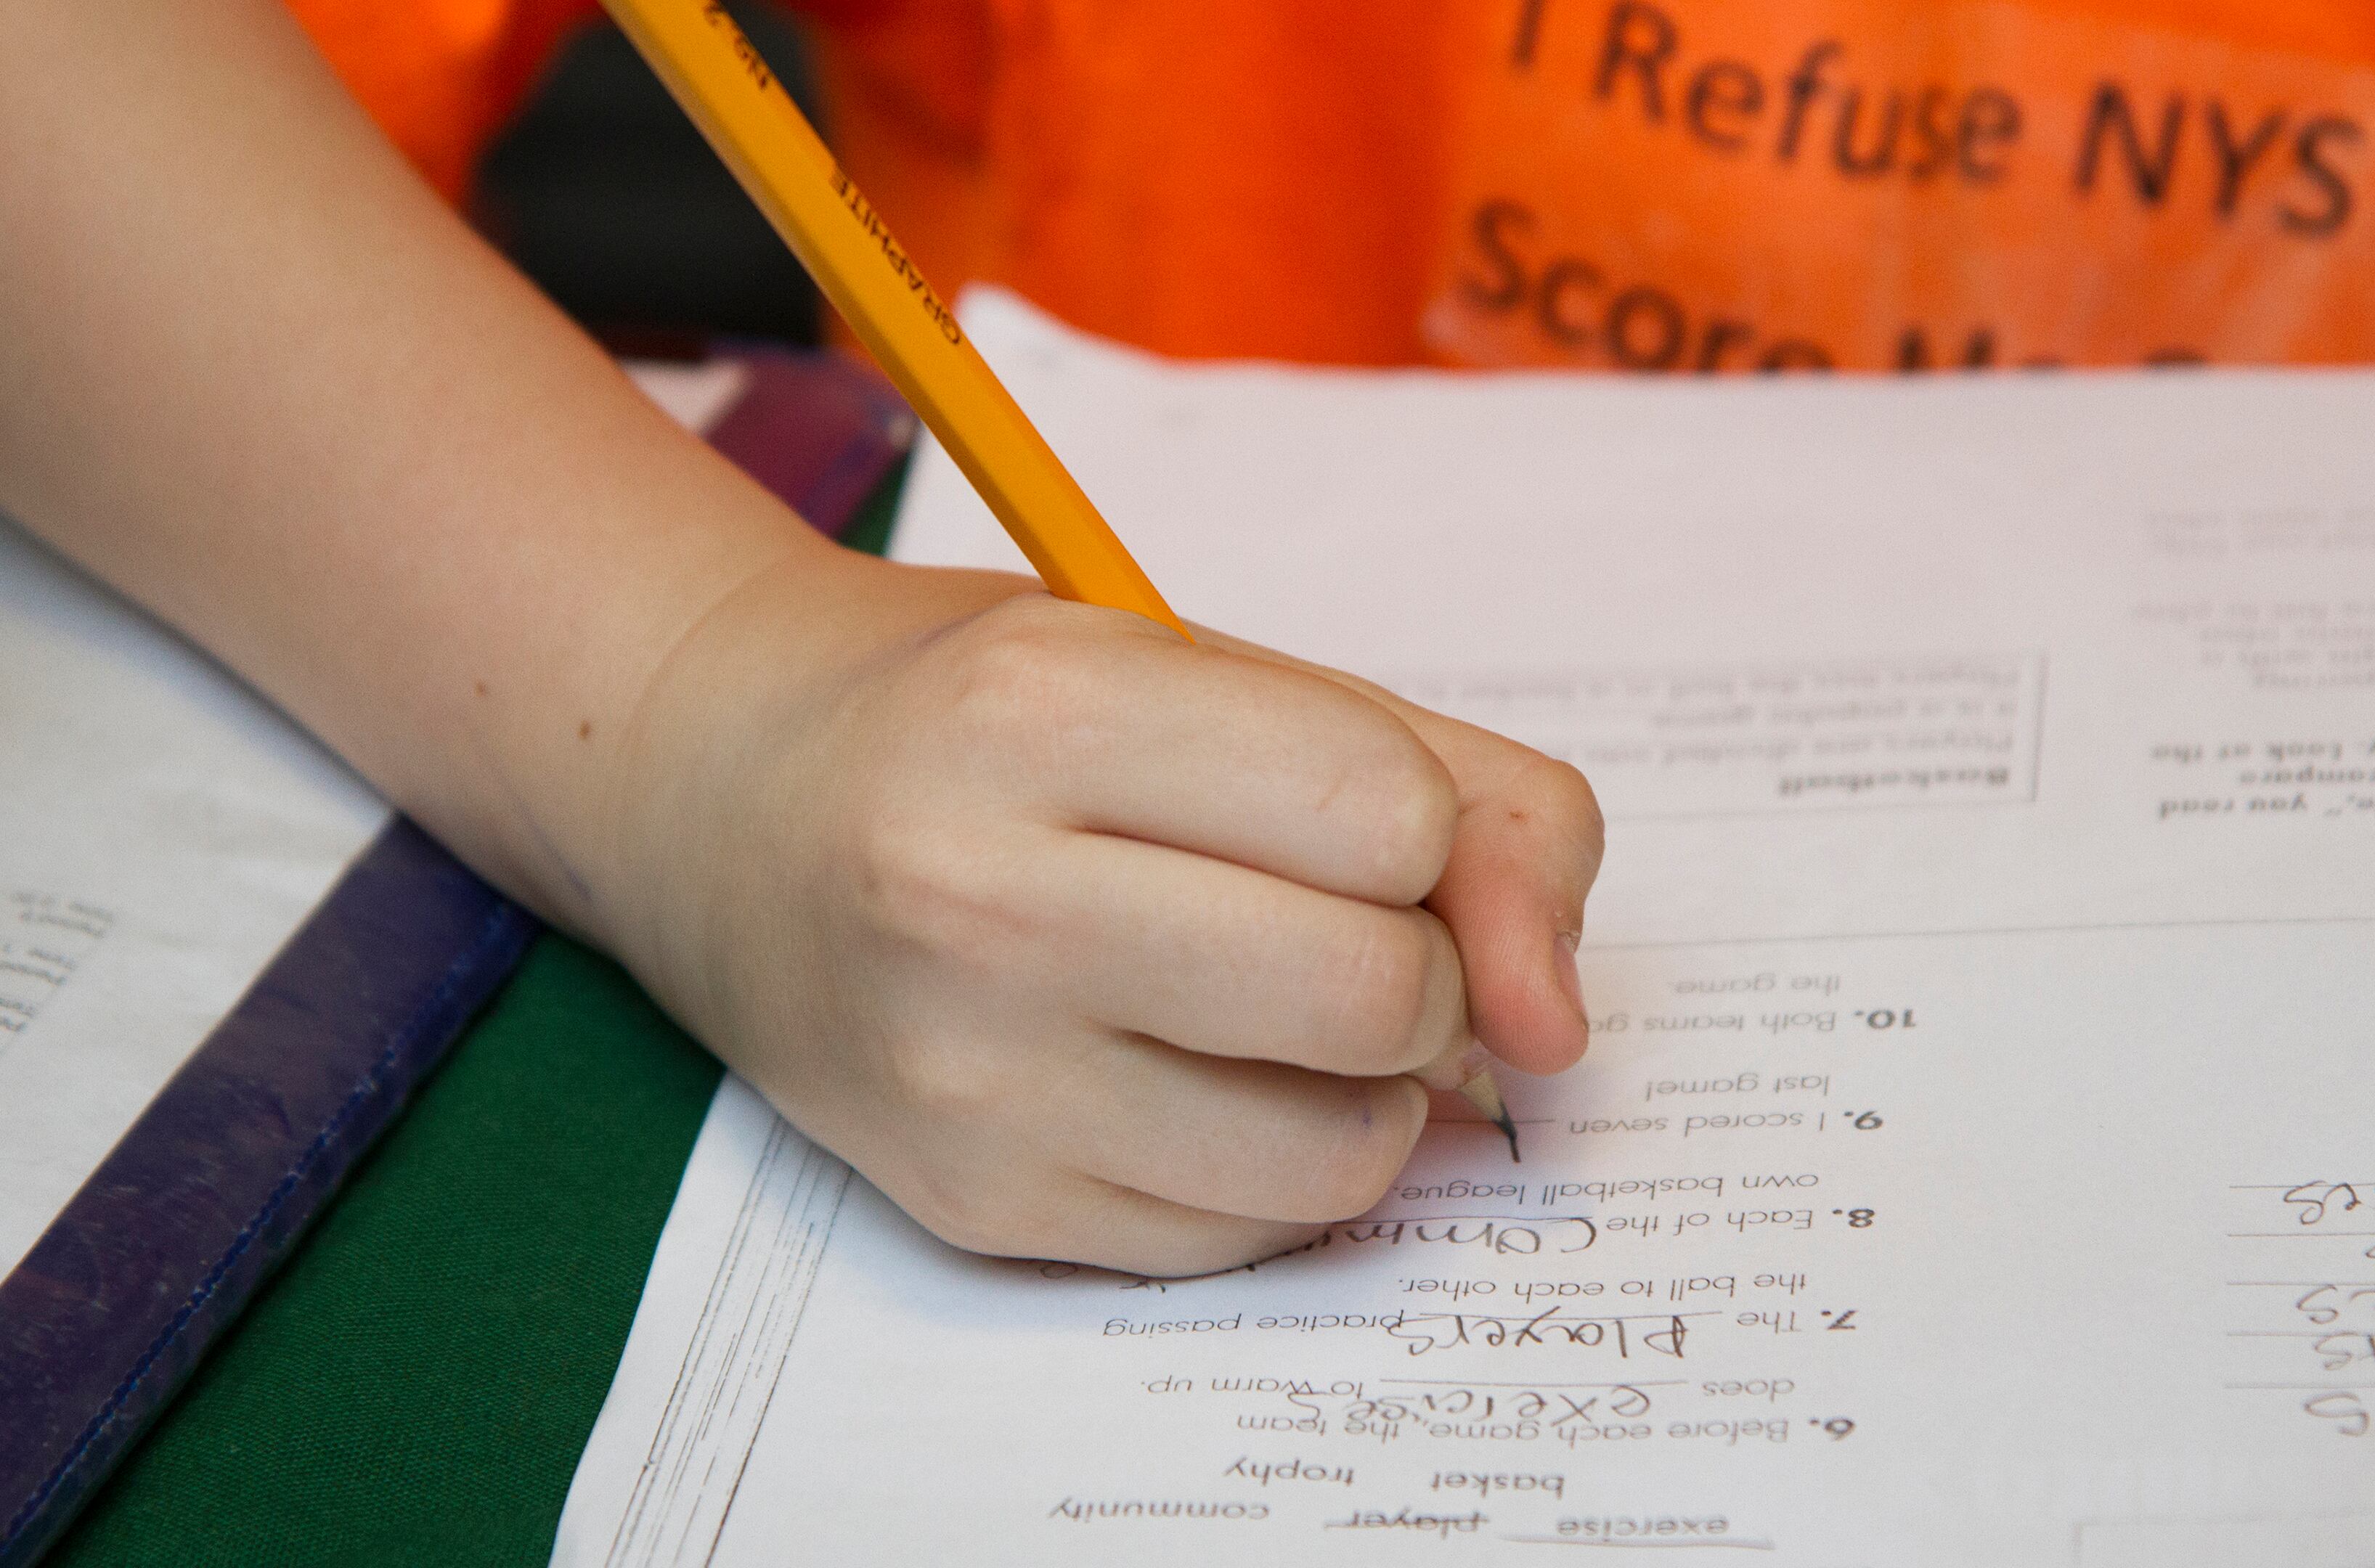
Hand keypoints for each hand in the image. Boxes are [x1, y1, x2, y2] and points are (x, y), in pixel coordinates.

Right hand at [600, 547, 1603, 1276]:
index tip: (1350, 818)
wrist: (724, 799)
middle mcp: (975, 897)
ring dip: (1372, 1092)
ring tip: (1281, 1014)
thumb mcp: (1231, 673)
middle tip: (1341, 930)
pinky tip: (1196, 1078)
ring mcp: (962, 1072)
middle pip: (1377, 996)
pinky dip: (1278, 1167)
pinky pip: (1247, 1236)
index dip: (1421, 828)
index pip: (1390, 817)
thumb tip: (1556, 1027)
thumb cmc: (1006, 718)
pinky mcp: (969, 1201)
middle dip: (1420, 972)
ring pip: (1337, 1153)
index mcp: (1043, 708)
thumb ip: (1472, 804)